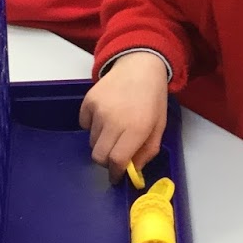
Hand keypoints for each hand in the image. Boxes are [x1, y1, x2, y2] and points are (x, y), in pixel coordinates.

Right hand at [79, 52, 168, 180]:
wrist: (140, 66)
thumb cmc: (153, 98)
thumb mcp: (159, 126)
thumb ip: (147, 152)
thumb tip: (133, 171)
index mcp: (136, 128)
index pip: (116, 161)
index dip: (115, 173)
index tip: (116, 176)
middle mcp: (114, 120)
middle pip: (99, 156)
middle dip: (106, 161)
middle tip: (115, 155)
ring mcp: (98, 110)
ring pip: (92, 141)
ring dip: (101, 141)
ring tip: (114, 128)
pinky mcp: (88, 101)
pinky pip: (84, 124)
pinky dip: (92, 126)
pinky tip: (105, 115)